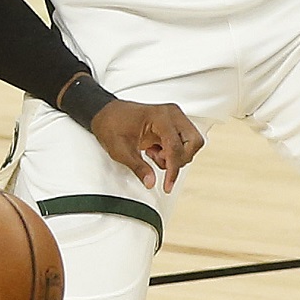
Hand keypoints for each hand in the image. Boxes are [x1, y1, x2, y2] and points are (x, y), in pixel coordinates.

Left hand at [89, 99, 203, 193]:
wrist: (105, 114)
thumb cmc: (111, 124)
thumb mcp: (120, 150)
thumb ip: (138, 167)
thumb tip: (151, 181)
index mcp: (159, 116)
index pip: (175, 147)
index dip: (173, 169)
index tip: (167, 185)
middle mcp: (171, 114)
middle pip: (194, 142)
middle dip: (180, 159)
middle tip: (160, 162)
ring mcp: (174, 118)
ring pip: (192, 143)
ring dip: (175, 156)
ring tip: (153, 154)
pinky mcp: (173, 125)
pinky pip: (184, 143)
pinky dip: (173, 153)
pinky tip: (155, 151)